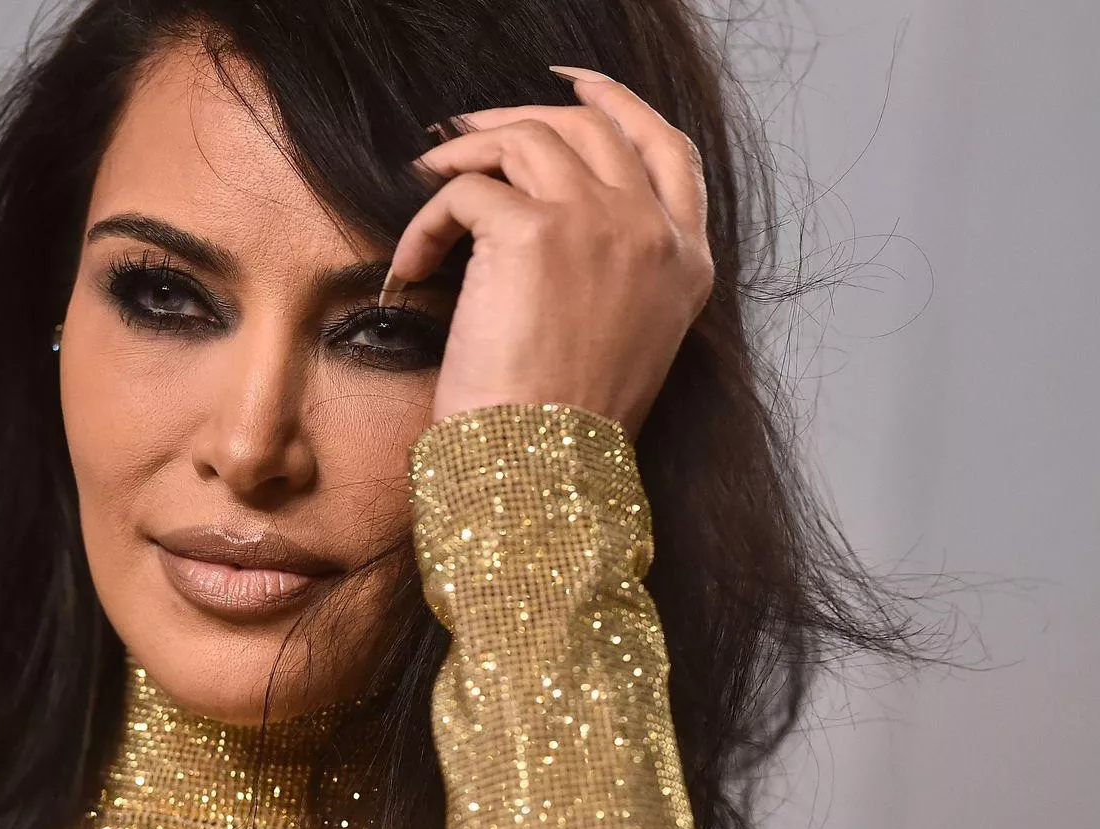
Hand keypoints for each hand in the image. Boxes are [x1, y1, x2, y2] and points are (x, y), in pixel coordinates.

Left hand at [382, 67, 713, 437]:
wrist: (545, 471)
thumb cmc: (568, 430)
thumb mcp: (626, 345)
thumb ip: (619, 278)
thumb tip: (554, 230)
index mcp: (687, 262)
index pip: (666, 149)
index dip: (618, 105)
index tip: (572, 87)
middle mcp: (652, 232)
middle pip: (591, 126)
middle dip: (519, 116)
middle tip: (463, 131)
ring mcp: (598, 223)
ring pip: (526, 137)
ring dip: (464, 151)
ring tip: (425, 178)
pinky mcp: (531, 232)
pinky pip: (464, 190)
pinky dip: (426, 219)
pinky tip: (412, 264)